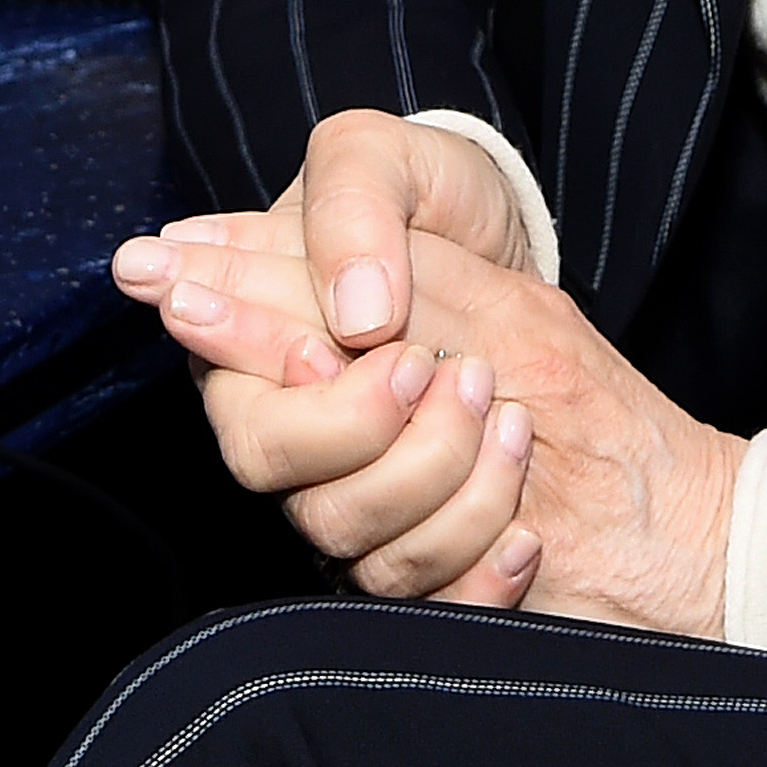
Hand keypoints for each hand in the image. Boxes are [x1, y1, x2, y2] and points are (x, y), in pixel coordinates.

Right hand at [113, 212, 541, 604]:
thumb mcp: (396, 158)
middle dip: (365, 426)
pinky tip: (526, 529)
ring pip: (363, 551)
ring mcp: (360, 498)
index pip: (234, 397)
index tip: (333, 345)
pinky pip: (437, 607)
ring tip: (507, 413)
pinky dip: (486, 576)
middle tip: (432, 364)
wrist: (532, 258)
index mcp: (262, 343)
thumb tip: (355, 311)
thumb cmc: (444, 199)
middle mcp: (299, 434)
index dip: (281, 383)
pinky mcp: (426, 552)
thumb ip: (354, 208)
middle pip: (280, 480)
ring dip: (447, 482)